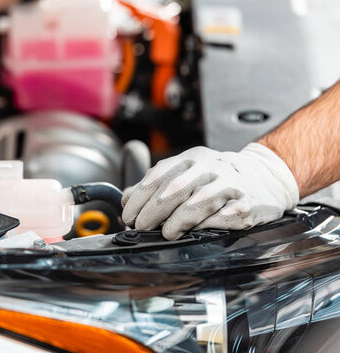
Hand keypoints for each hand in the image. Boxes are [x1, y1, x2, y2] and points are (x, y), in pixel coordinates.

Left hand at [122, 143, 298, 239]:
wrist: (266, 176)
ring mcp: (230, 186)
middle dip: (152, 212)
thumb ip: (156, 184)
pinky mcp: (246, 205)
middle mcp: (210, 168)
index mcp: (191, 159)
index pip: (158, 175)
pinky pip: (221, 219)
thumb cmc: (218, 178)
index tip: (128, 215)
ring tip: (167, 233)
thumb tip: (126, 198)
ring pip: (196, 204)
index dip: (139, 198)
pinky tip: (195, 233)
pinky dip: (204, 228)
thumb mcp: (187, 172)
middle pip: (174, 190)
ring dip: (176, 222)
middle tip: (141, 226)